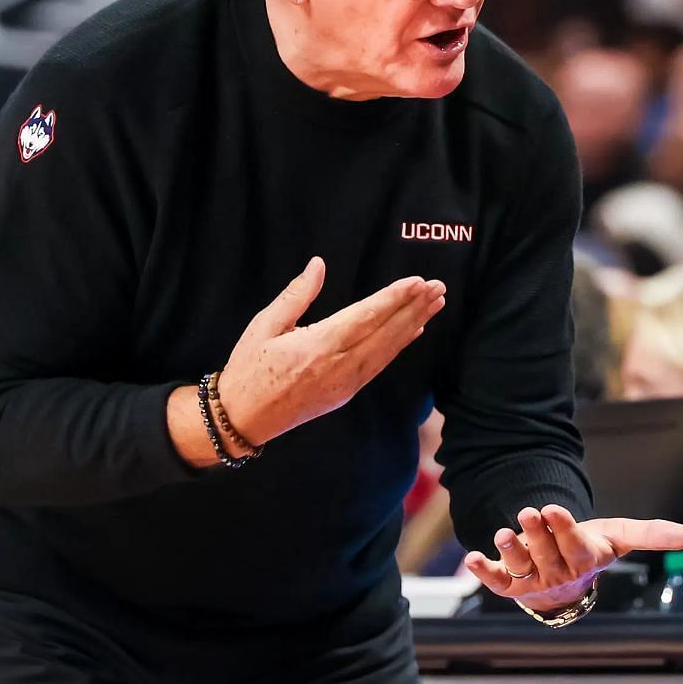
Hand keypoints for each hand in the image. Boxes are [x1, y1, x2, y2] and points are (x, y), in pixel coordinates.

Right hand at [217, 257, 445, 444]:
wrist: (243, 419)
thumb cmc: (248, 368)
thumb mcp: (264, 325)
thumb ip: (296, 295)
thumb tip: (318, 264)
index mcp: (318, 346)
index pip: (366, 317)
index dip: (395, 298)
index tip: (418, 283)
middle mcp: (339, 366)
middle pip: (386, 332)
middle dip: (414, 308)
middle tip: (439, 287)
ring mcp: (346, 383)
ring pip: (388, 349)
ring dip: (413, 324)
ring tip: (435, 304)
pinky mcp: (347, 393)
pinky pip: (380, 365)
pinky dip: (399, 346)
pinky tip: (414, 331)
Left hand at [463, 504, 682, 612]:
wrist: (565, 580)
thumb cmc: (592, 551)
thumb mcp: (619, 538)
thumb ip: (650, 534)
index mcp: (584, 560)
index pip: (575, 546)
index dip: (563, 529)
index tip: (553, 509)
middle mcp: (557, 573)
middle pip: (546, 553)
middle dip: (537, 533)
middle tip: (528, 512)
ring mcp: (532, 581)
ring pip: (521, 567)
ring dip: (511, 550)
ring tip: (503, 532)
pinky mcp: (509, 585)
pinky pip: (495, 581)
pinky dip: (483, 572)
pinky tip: (472, 559)